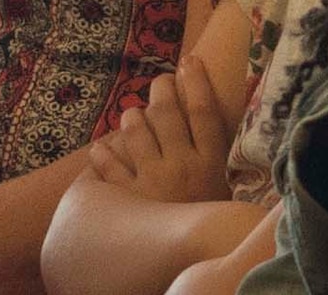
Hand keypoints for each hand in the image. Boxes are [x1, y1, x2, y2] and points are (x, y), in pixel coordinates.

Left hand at [88, 56, 231, 203]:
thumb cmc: (207, 217)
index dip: (196, 81)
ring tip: (134, 117)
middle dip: (161, 88)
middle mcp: (182, 169)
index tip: (189, 61)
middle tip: (161, 82)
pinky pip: (108, 163)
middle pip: (165, 112)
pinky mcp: (130, 198)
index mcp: (211, 165)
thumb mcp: (226, 188)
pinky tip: (102, 148)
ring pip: (134, 130)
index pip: (203, 112)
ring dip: (131, 117)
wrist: (192, 267)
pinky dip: (103, 152)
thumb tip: (224, 107)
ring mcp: (154, 182)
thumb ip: (220, 153)